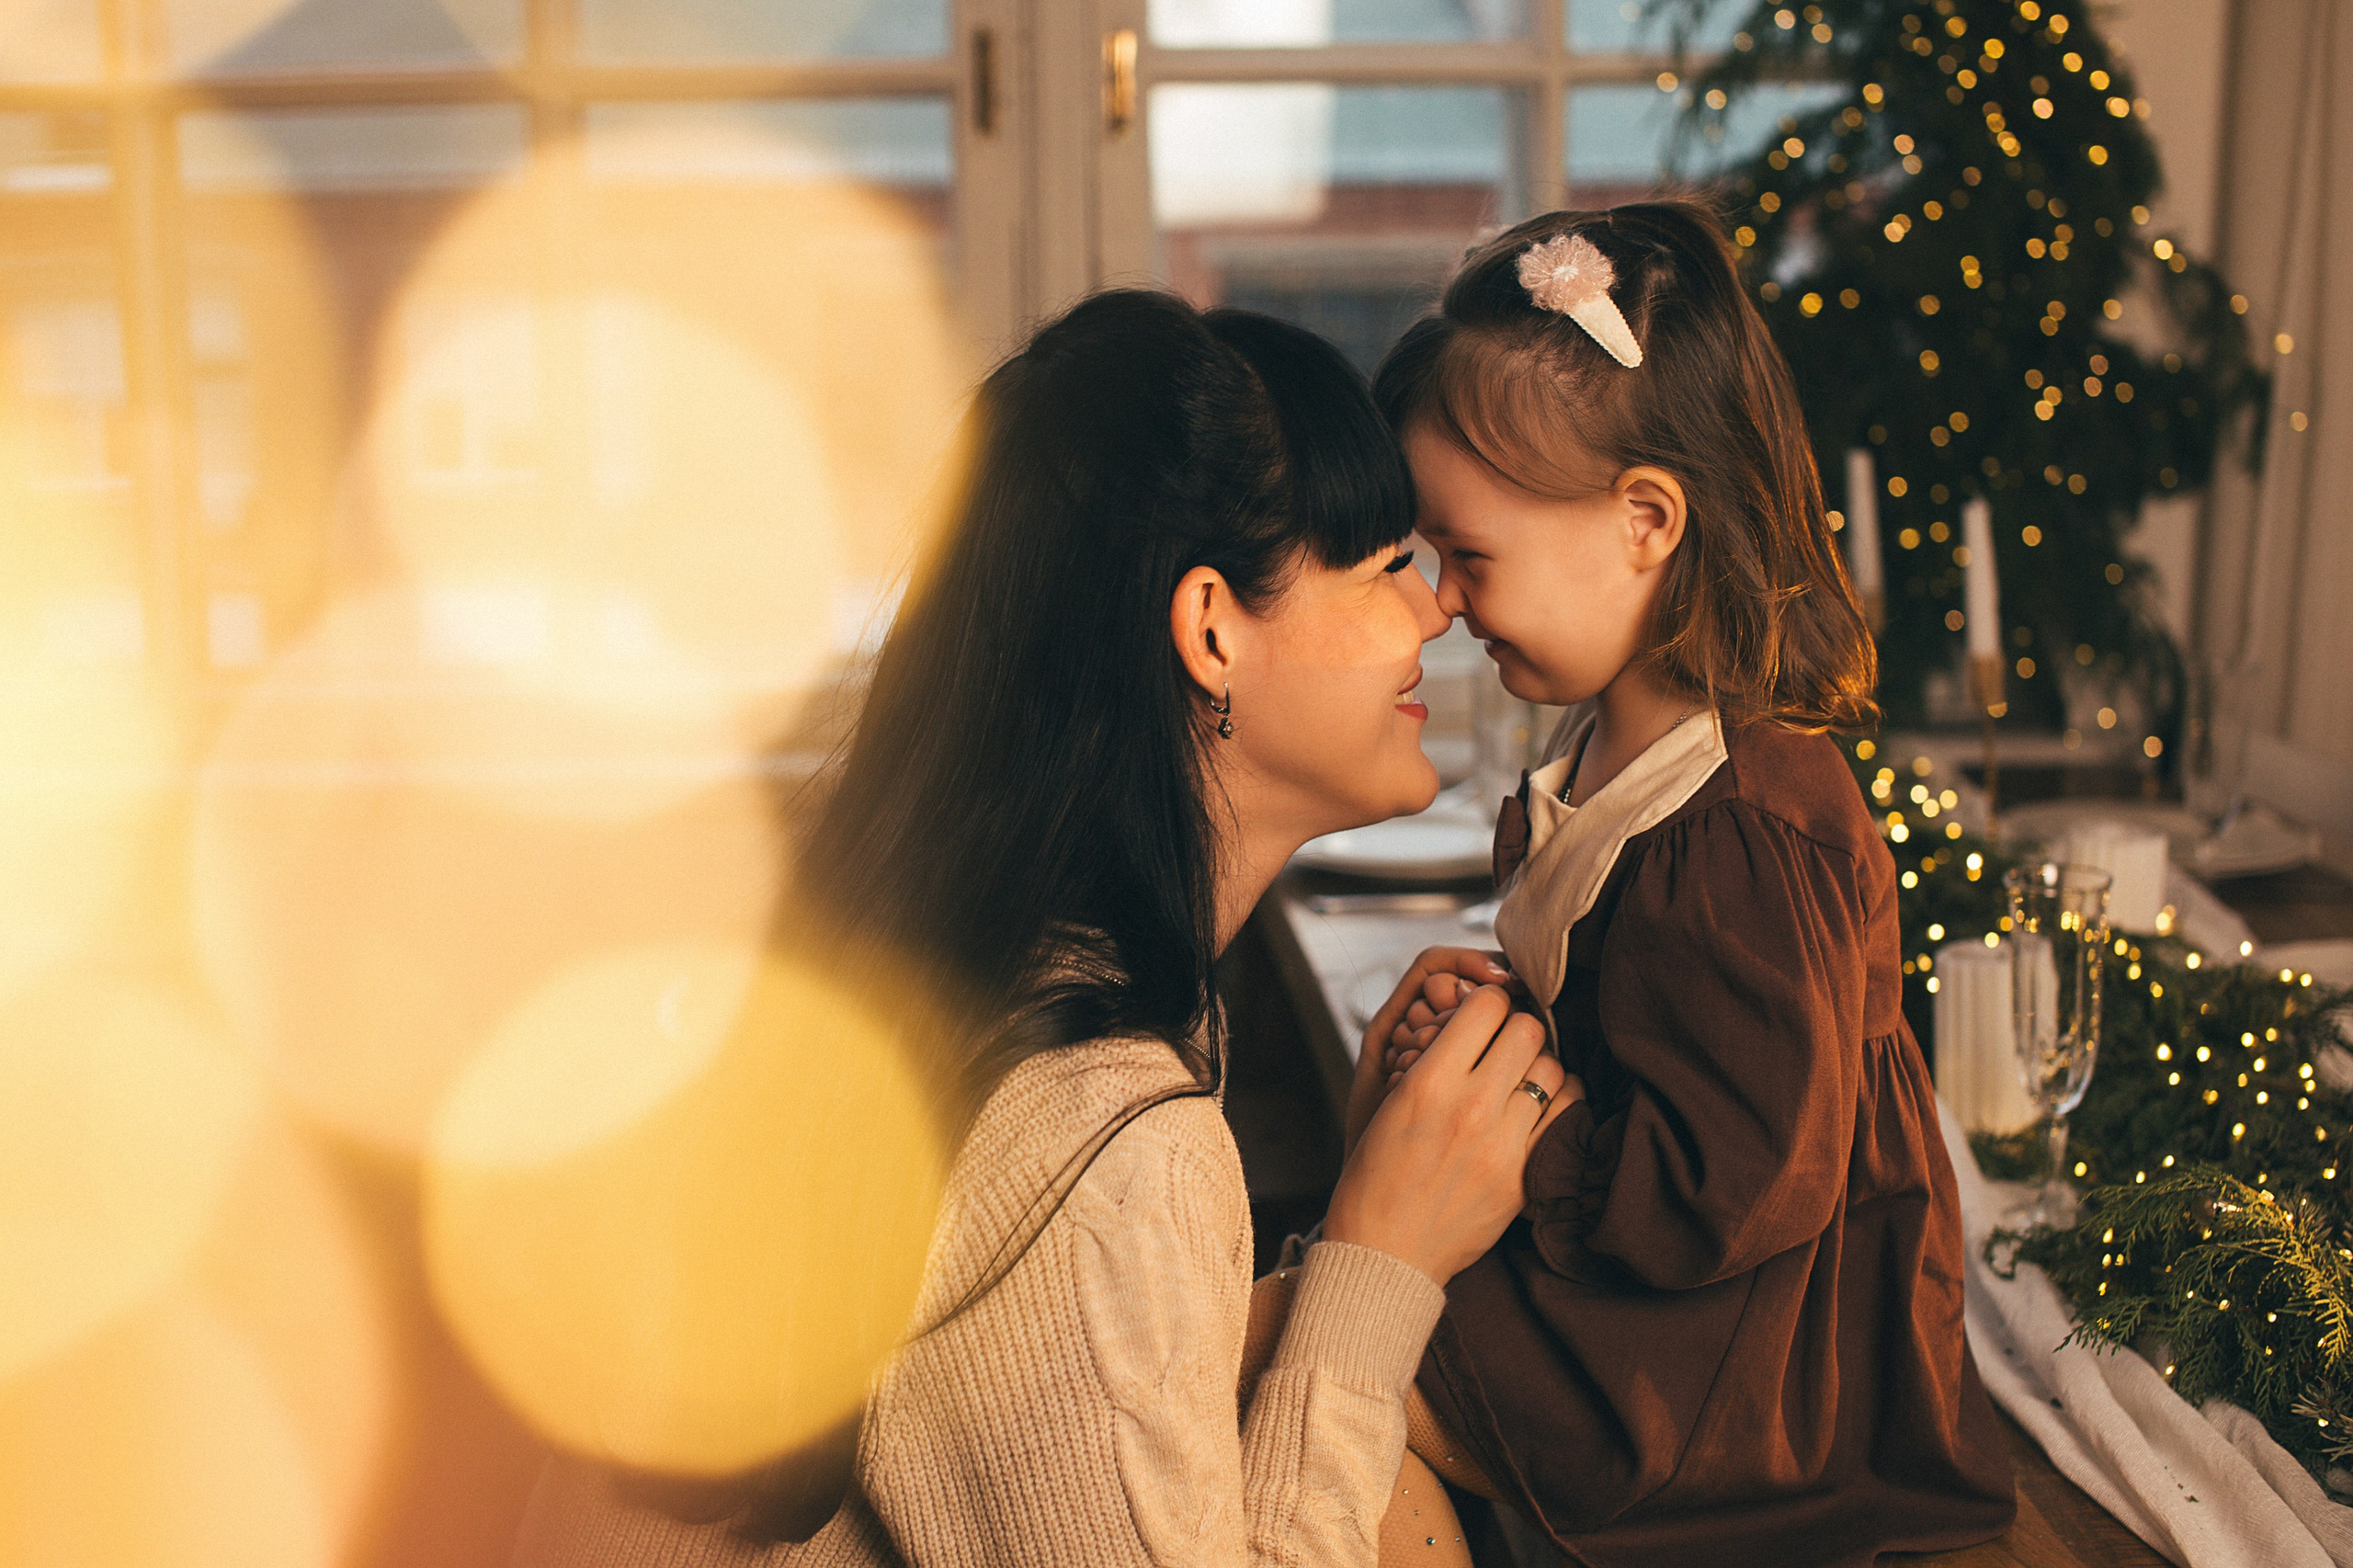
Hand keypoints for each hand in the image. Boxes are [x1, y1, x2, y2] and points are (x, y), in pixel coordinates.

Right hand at [1324, 985, 1583, 1285]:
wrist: (1384, 1252)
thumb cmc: (1376, 1175)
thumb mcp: (1390, 1101)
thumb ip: (1435, 1058)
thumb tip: (1476, 1017)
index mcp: (1428, 1083)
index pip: (1487, 1005)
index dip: (1487, 1002)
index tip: (1483, 1014)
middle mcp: (1470, 1108)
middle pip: (1527, 1029)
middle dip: (1516, 1027)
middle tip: (1504, 1043)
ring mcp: (1502, 1144)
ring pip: (1551, 1067)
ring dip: (1538, 1064)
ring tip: (1519, 1076)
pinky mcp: (1523, 1176)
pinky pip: (1566, 1113)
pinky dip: (1559, 1099)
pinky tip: (1539, 1104)